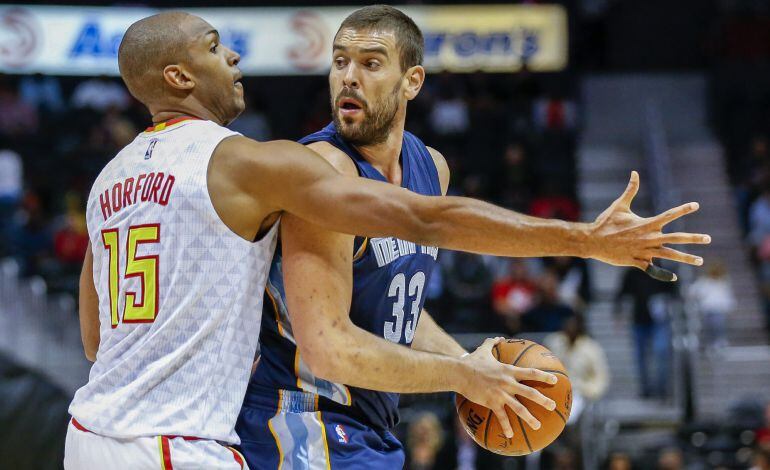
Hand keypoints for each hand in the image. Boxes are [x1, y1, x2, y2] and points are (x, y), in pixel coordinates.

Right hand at [457, 337, 556, 438]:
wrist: (459, 373)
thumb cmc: (471, 361)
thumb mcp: (483, 350)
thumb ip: (492, 343)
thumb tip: (499, 338)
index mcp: (508, 370)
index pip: (531, 373)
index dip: (544, 376)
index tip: (555, 380)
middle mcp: (507, 382)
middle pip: (530, 392)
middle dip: (543, 399)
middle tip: (553, 405)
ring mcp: (500, 393)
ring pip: (519, 408)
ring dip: (529, 417)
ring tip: (538, 426)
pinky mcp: (491, 402)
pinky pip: (501, 416)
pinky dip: (506, 426)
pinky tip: (511, 435)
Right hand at [587, 171, 710, 280]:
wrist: (593, 241)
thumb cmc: (606, 222)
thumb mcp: (619, 205)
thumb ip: (630, 190)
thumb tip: (634, 173)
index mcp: (646, 224)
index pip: (669, 215)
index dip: (683, 209)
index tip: (696, 205)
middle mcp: (649, 238)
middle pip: (676, 238)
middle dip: (694, 238)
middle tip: (708, 238)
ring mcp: (644, 251)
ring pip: (670, 255)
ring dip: (686, 258)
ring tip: (700, 260)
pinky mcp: (637, 262)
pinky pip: (653, 269)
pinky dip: (663, 273)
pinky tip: (674, 277)